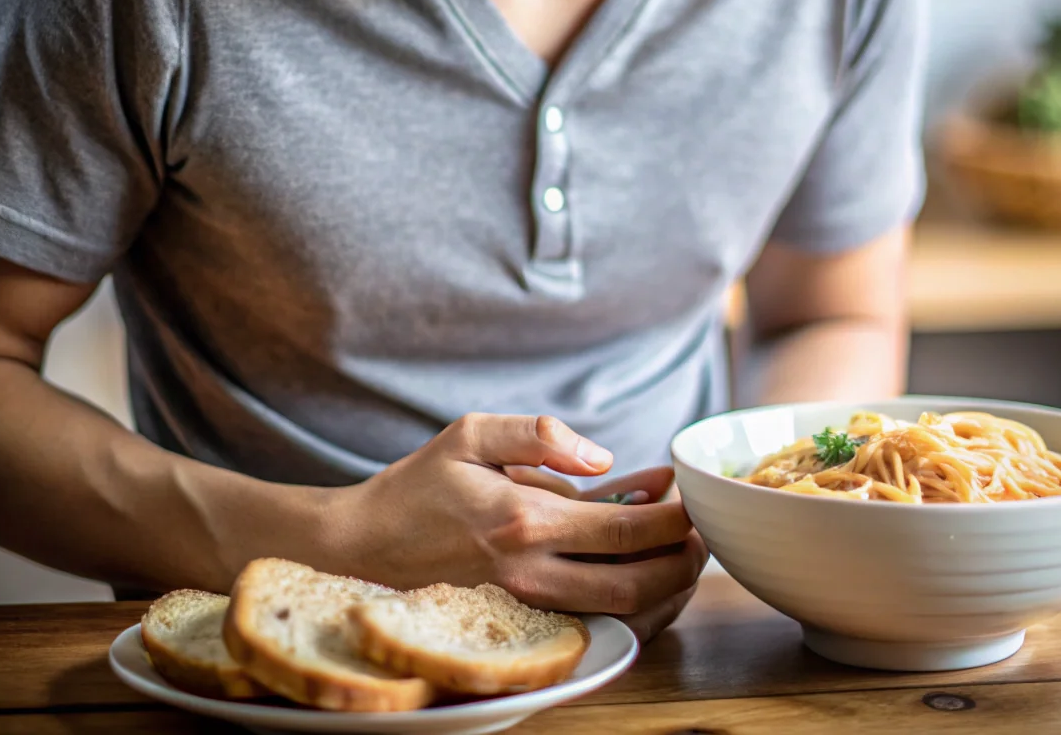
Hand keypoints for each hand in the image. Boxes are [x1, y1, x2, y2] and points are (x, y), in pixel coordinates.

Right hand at [326, 414, 707, 628]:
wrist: (359, 547)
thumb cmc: (417, 487)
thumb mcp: (471, 434)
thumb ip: (540, 435)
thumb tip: (603, 457)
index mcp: (524, 521)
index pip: (625, 530)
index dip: (672, 518)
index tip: (688, 496)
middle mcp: (531, 574)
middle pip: (637, 584)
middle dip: (684, 561)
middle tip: (700, 532)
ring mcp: (526, 607)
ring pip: (621, 617)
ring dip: (666, 591)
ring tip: (681, 555)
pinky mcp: (520, 624)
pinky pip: (594, 628)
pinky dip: (632, 611)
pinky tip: (642, 579)